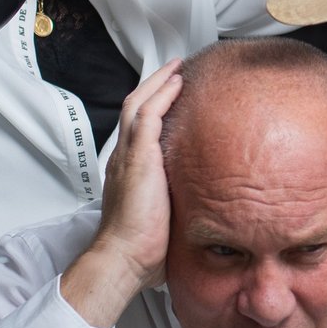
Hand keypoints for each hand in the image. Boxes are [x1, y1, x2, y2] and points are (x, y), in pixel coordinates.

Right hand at [60, 60, 182, 325]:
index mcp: (127, 171)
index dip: (152, 107)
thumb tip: (203, 210)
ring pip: (138, 105)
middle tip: (174, 70)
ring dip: (158, 83)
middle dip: (154, 86)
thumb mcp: (162, 218)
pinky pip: (146, 116)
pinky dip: (161, 96)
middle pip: (134, 107)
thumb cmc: (142, 249)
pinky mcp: (137, 159)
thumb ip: (175, 204)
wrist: (124, 259)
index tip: (171, 95)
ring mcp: (127, 157)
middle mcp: (123, 158)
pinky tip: (177, 85)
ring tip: (177, 69)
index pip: (137, 128)